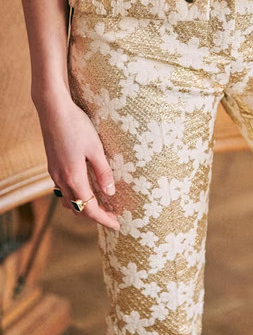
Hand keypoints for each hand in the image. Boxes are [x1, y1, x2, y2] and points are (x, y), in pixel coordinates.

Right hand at [34, 90, 119, 229]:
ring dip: (83, 207)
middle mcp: (61, 179)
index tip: (117, 225)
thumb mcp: (96, 148)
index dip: (104, 219)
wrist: (53, 110)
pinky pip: (63, 190)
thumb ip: (103, 172)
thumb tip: (110, 192)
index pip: (89, 209)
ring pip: (68, 201)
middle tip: (113, 216)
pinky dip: (76, 196)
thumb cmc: (77, 126)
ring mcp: (54, 173)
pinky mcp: (52, 165)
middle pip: (77, 209)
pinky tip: (86, 188)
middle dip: (95, 216)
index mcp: (73, 177)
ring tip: (101, 205)